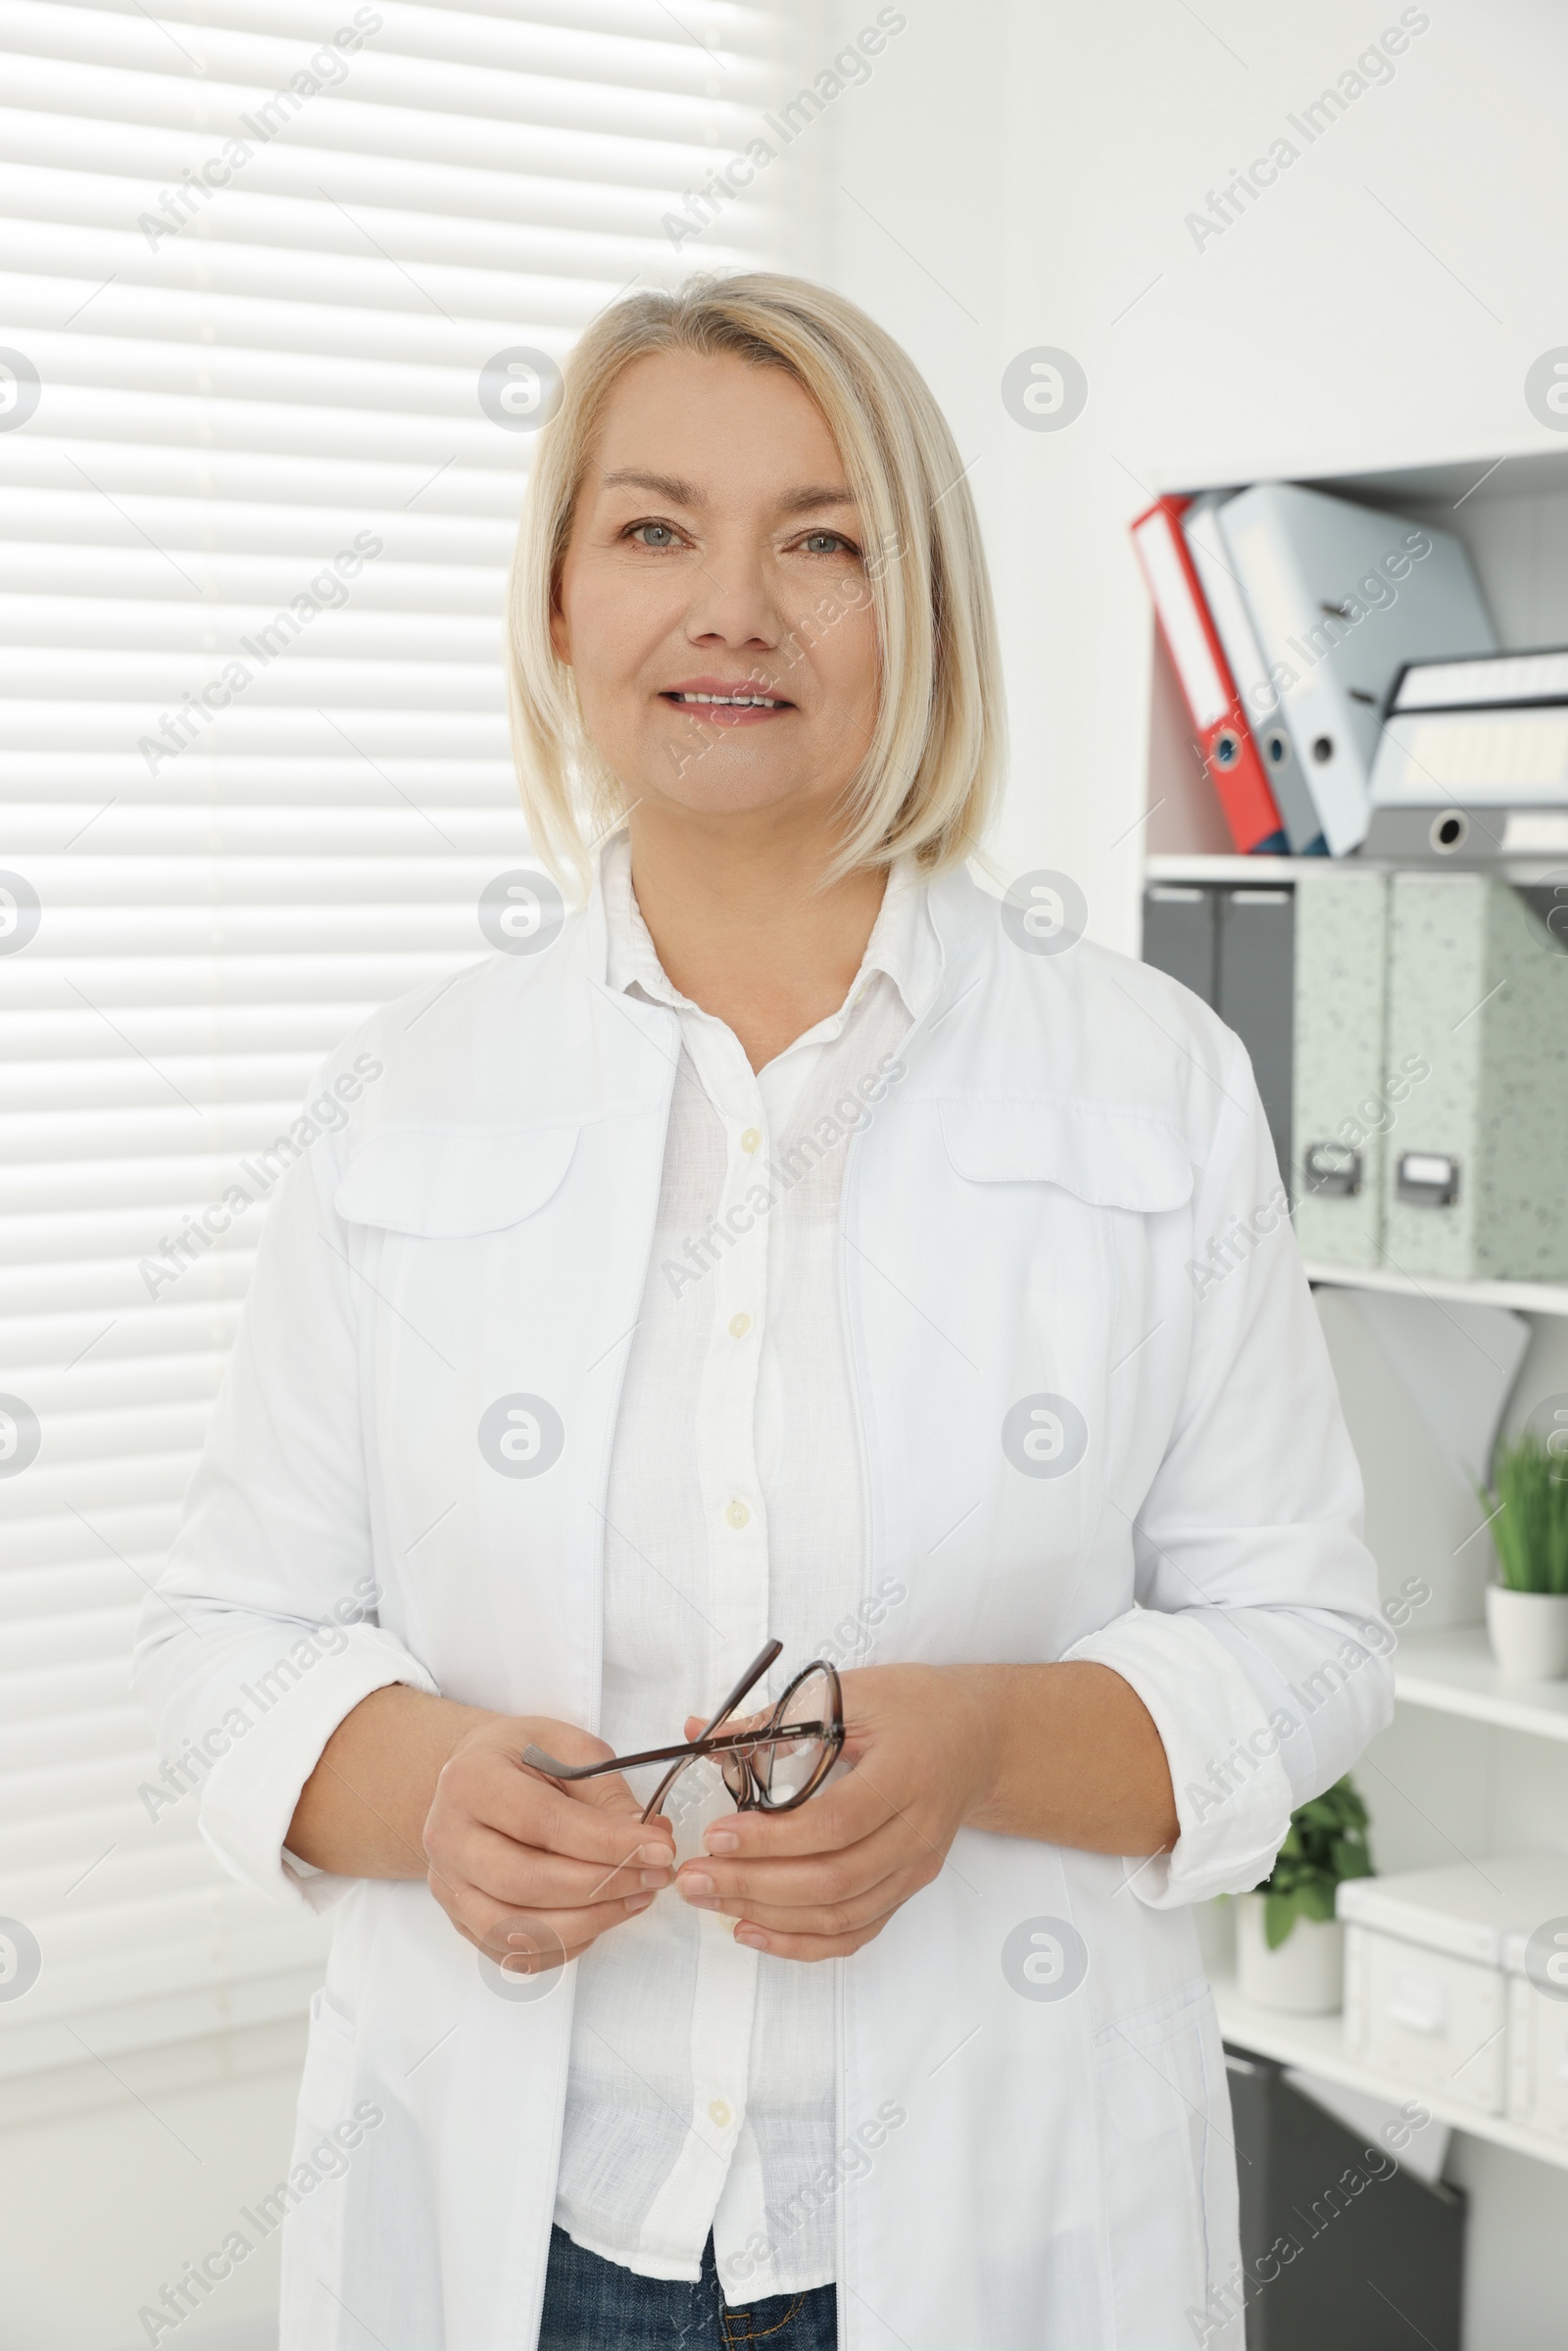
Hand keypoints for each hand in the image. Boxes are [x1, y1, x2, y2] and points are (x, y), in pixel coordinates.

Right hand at [423, 1714, 674, 1976]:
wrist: (473, 1778)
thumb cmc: (523, 1757)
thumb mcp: (569, 1749)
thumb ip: (607, 1794)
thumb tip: (651, 1839)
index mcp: (471, 1780)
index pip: (541, 1822)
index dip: (605, 1842)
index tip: (659, 1849)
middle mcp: (447, 1836)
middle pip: (524, 1882)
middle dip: (602, 1886)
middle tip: (655, 1877)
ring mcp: (448, 1885)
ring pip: (516, 1929)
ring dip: (589, 1922)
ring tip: (637, 1897)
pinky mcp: (459, 1919)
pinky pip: (513, 1953)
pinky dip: (563, 1946)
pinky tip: (599, 1917)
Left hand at [673, 1666, 998, 1961]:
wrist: (977, 1737)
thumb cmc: (913, 1706)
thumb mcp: (850, 1693)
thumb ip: (777, 1719)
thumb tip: (699, 1735)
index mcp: (906, 1775)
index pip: (835, 1823)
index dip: (772, 1838)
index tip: (716, 1834)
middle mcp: (916, 1833)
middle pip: (832, 1881)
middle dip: (753, 1885)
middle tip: (693, 1876)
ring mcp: (914, 1869)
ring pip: (839, 1916)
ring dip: (767, 1915)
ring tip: (709, 1898)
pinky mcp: (906, 1888)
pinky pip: (854, 1933)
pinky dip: (801, 1943)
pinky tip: (752, 1929)